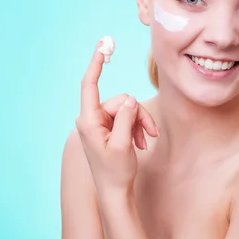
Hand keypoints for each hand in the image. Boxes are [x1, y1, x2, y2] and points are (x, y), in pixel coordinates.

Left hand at [75, 40, 158, 194]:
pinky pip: (126, 118)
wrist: (115, 192)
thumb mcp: (123, 144)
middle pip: (120, 101)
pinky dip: (136, 128)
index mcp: (88, 121)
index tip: (103, 46)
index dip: (96, 64)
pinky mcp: (108, 128)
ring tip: (145, 141)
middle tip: (150, 133)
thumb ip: (125, 118)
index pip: (89, 85)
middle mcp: (91, 119)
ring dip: (139, 123)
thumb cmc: (115, 172)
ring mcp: (100, 123)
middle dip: (137, 114)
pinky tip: (141, 142)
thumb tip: (128, 99)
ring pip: (126, 109)